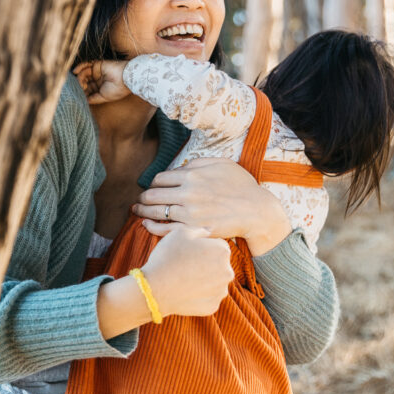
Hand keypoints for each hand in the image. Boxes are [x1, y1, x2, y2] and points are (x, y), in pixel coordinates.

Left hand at [72, 60, 129, 104]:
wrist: (126, 79)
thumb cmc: (117, 90)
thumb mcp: (103, 97)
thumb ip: (92, 98)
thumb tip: (83, 101)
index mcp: (99, 88)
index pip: (87, 89)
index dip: (81, 91)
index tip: (77, 95)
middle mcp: (98, 80)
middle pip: (84, 81)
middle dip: (79, 84)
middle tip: (79, 87)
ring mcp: (97, 72)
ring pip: (84, 73)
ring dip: (80, 77)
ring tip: (80, 82)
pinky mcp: (97, 64)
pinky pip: (86, 64)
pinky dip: (80, 67)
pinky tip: (75, 71)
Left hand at [132, 157, 291, 254]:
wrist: (256, 212)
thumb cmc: (241, 186)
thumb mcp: (222, 164)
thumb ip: (198, 163)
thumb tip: (179, 168)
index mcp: (192, 176)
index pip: (160, 178)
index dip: (153, 183)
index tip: (152, 187)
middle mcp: (187, 194)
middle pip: (153, 195)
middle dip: (143, 198)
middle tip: (139, 200)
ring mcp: (188, 214)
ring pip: (155, 212)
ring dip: (142, 211)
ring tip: (137, 211)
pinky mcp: (192, 230)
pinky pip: (164, 230)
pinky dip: (151, 227)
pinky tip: (146, 224)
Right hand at [140, 224, 232, 317]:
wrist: (155, 289)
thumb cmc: (167, 257)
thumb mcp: (180, 232)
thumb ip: (199, 229)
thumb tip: (208, 231)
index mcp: (222, 251)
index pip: (218, 246)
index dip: (202, 247)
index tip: (189, 252)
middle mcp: (228, 272)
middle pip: (219, 264)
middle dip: (207, 264)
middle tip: (186, 266)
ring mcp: (221, 291)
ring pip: (215, 282)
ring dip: (204, 279)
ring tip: (184, 279)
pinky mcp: (213, 307)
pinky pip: (208, 297)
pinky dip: (199, 295)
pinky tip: (185, 291)